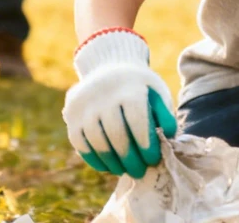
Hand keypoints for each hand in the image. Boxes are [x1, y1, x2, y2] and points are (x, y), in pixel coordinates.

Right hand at [62, 29, 177, 178]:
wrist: (109, 66)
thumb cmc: (139, 86)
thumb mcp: (157, 92)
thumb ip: (165, 115)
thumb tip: (167, 139)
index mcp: (129, 88)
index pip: (138, 123)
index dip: (146, 146)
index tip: (152, 160)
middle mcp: (104, 94)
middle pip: (116, 135)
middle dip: (130, 159)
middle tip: (139, 172)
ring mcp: (85, 104)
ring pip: (97, 141)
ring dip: (111, 162)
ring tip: (123, 170)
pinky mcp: (71, 113)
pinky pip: (80, 142)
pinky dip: (93, 158)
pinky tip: (106, 165)